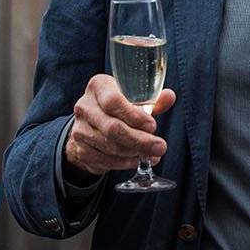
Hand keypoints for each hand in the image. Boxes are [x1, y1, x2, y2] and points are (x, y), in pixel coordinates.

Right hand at [62, 75, 176, 181]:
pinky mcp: (80, 151)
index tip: (152, 126)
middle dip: (140, 140)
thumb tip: (169, 97)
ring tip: (152, 154)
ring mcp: (79, 130)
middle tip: (160, 147)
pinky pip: (105, 161)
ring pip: (110, 147)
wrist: (91, 125)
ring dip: (134, 153)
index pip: (113, 101)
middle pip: (112, 128)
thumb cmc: (118, 107)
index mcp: (98, 87)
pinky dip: (125, 163)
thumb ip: (152, 99)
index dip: (134, 116)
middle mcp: (85, 107)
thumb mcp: (133, 98)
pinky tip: (137, 160)